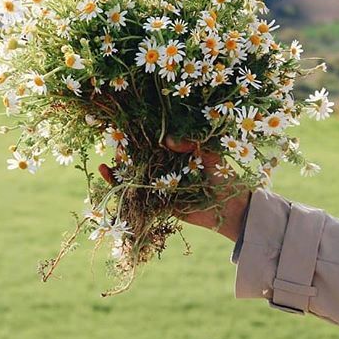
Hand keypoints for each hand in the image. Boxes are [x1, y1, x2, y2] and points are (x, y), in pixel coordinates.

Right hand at [98, 136, 249, 241]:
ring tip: (106, 167)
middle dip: (126, 155)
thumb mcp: (210, 153)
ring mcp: (163, 187)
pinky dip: (127, 192)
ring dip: (121, 174)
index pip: (154, 143)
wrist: (232, 207)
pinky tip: (114, 185)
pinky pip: (142, 198)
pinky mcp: (162, 205)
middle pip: (141, 160)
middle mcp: (167, 169)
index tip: (126, 130)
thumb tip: (166, 139)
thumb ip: (191, 144)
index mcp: (178, 154)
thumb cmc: (224, 176)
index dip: (140, 137)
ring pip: (137, 178)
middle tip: (113, 147)